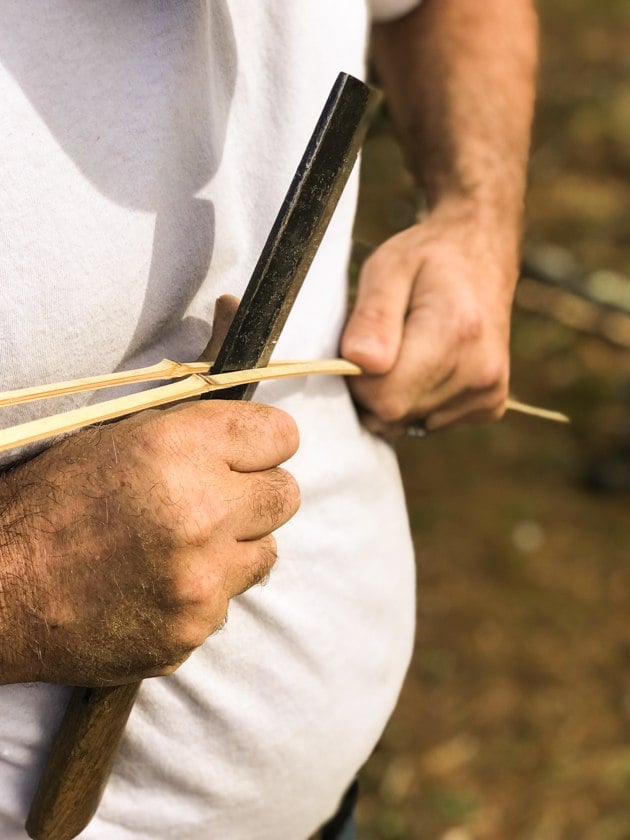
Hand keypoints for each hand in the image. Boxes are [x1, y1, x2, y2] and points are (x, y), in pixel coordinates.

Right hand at [0, 399, 298, 685]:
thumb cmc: (49, 505)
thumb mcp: (115, 440)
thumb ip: (193, 436)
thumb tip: (252, 441)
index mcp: (179, 448)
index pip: (280, 435)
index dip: (264, 444)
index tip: (250, 455)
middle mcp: (201, 511)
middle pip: (285, 495)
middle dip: (256, 495)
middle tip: (217, 502)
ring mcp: (201, 578)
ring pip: (266, 552)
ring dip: (235, 547)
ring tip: (182, 548)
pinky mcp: (193, 629)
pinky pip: (228, 601)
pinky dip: (205, 592)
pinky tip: (158, 586)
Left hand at [341, 204, 518, 434]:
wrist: (483, 251)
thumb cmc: (428, 257)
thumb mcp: (388, 268)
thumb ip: (372, 317)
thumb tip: (359, 361)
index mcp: (454, 333)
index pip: (384, 397)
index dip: (358, 380)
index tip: (360, 347)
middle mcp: (479, 371)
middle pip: (395, 415)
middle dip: (372, 389)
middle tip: (381, 345)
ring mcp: (488, 392)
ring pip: (409, 423)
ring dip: (395, 395)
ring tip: (409, 349)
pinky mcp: (490, 405)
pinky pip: (431, 422)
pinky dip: (418, 401)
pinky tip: (428, 363)